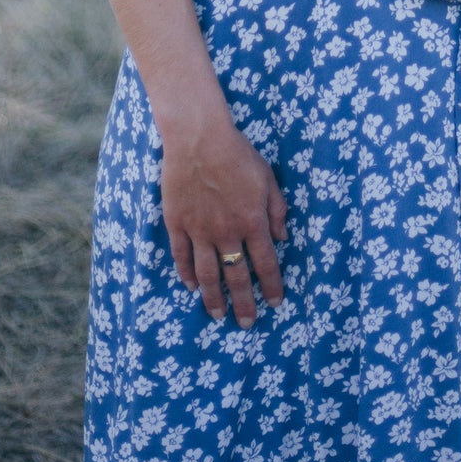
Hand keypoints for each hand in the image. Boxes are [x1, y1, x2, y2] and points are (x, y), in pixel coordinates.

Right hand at [160, 106, 288, 326]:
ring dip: (214, 298)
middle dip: (244, 303)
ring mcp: (199, 230)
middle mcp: (227, 233)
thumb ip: (277, 210)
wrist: (199, 138)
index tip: (276, 303)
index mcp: (252, 221)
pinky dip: (187, 274)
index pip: (266, 263)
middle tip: (247, 324)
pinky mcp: (177, 223)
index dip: (272, 286)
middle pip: (237, 276)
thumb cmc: (237, 153)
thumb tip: (283, 239)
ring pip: (208, 274)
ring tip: (218, 315)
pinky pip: (182, 256)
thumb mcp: (268, 178)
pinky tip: (191, 287)